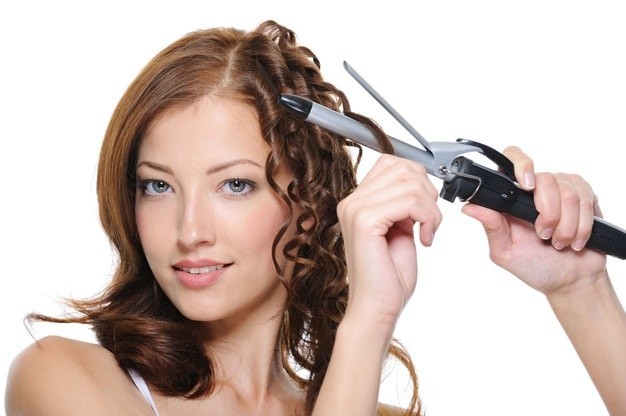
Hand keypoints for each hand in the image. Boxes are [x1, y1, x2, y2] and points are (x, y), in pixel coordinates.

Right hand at [338, 155, 441, 329]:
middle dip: (427, 193)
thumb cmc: (388, 276)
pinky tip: (424, 238)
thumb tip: (418, 181)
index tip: (425, 208)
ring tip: (428, 230)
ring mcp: (355, 209)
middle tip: (430, 221)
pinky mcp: (365, 221)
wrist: (377, 307)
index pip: (392, 163)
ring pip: (410, 183)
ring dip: (430, 208)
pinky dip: (428, 217)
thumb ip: (402, 202)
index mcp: (357, 202)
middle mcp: (351, 202)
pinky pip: (410, 201)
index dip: (418, 180)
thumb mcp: (399, 228)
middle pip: (403, 168)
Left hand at [462, 146, 606, 294]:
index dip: (521, 165)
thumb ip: (491, 227)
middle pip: (545, 178)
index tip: (526, 186)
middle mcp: (536, 188)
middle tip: (543, 234)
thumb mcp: (505, 251)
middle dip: (548, 213)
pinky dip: (581, 225)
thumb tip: (468, 207)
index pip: (512, 159)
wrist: (570, 280)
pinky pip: (586, 200)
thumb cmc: (535, 266)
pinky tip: (575, 240)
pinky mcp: (585, 196)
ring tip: (558, 242)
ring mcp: (562, 189)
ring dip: (565, 225)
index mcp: (512, 197)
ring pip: (568, 192)